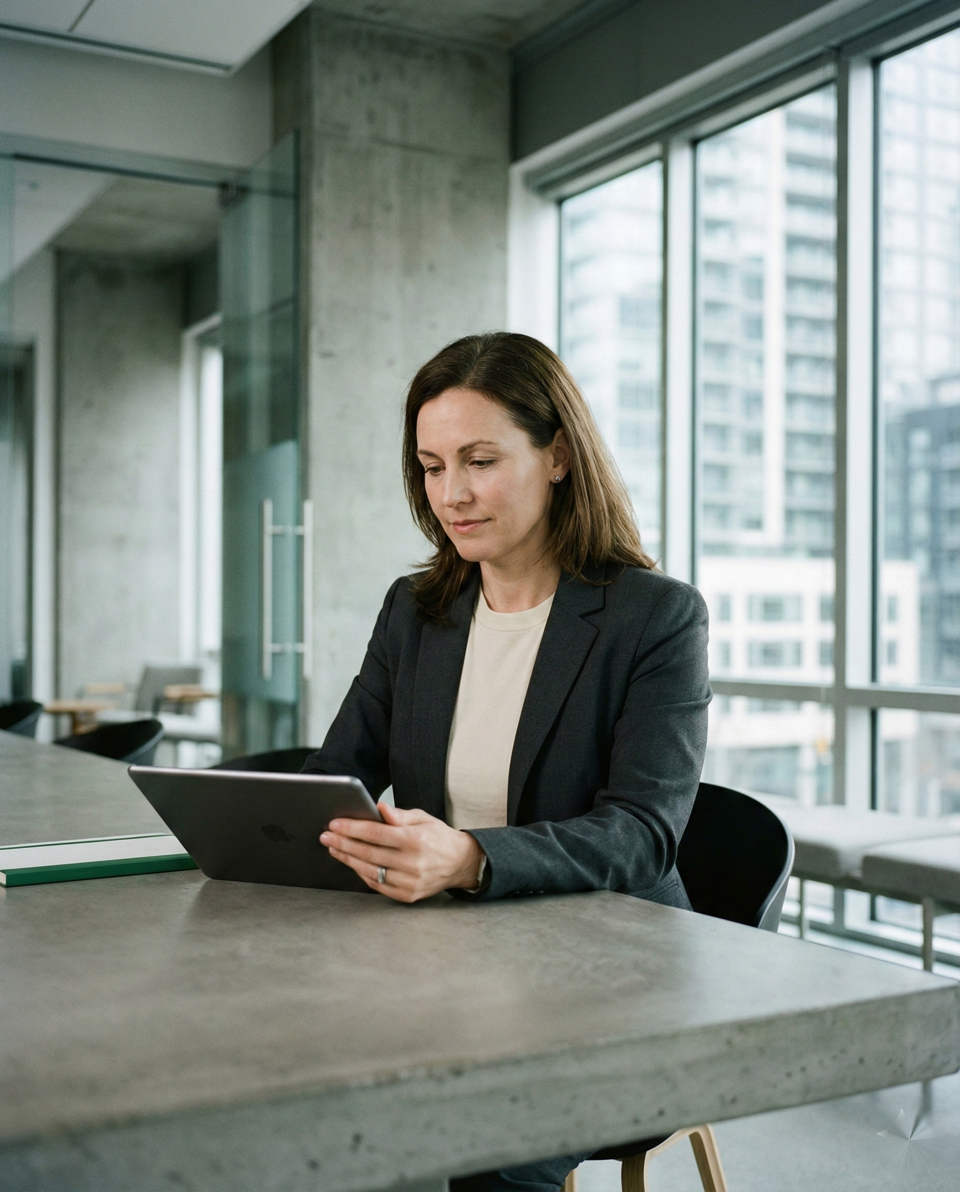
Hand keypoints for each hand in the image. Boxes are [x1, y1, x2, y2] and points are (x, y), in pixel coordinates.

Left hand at [320, 803, 484, 902]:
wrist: (460, 863)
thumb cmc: (438, 837)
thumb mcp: (422, 818)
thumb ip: (398, 815)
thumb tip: (379, 808)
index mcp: (415, 840)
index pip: (376, 833)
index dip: (352, 829)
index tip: (334, 824)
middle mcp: (412, 863)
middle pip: (368, 853)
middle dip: (343, 844)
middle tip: (326, 837)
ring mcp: (409, 882)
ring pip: (370, 871)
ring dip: (348, 860)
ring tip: (335, 849)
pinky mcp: (408, 895)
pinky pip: (378, 885)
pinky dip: (362, 874)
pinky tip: (353, 863)